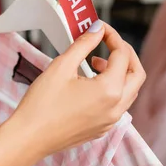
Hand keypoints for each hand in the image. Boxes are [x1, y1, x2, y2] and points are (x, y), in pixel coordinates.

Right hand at [12, 22, 144, 156]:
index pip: (122, 55)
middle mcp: (116, 108)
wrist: (28, 137)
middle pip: (137, 74)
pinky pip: (118, 105)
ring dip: (120, 71)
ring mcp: (110, 121)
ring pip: (130, 91)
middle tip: (108, 41)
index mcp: (109, 91)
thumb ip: (84, 44)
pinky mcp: (101, 129)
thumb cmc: (42, 104)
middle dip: (125, 53)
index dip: (112, 36)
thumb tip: (97, 29)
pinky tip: (91, 82)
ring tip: (95, 62)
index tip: (99, 27)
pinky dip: (113, 88)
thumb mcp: (62, 65)